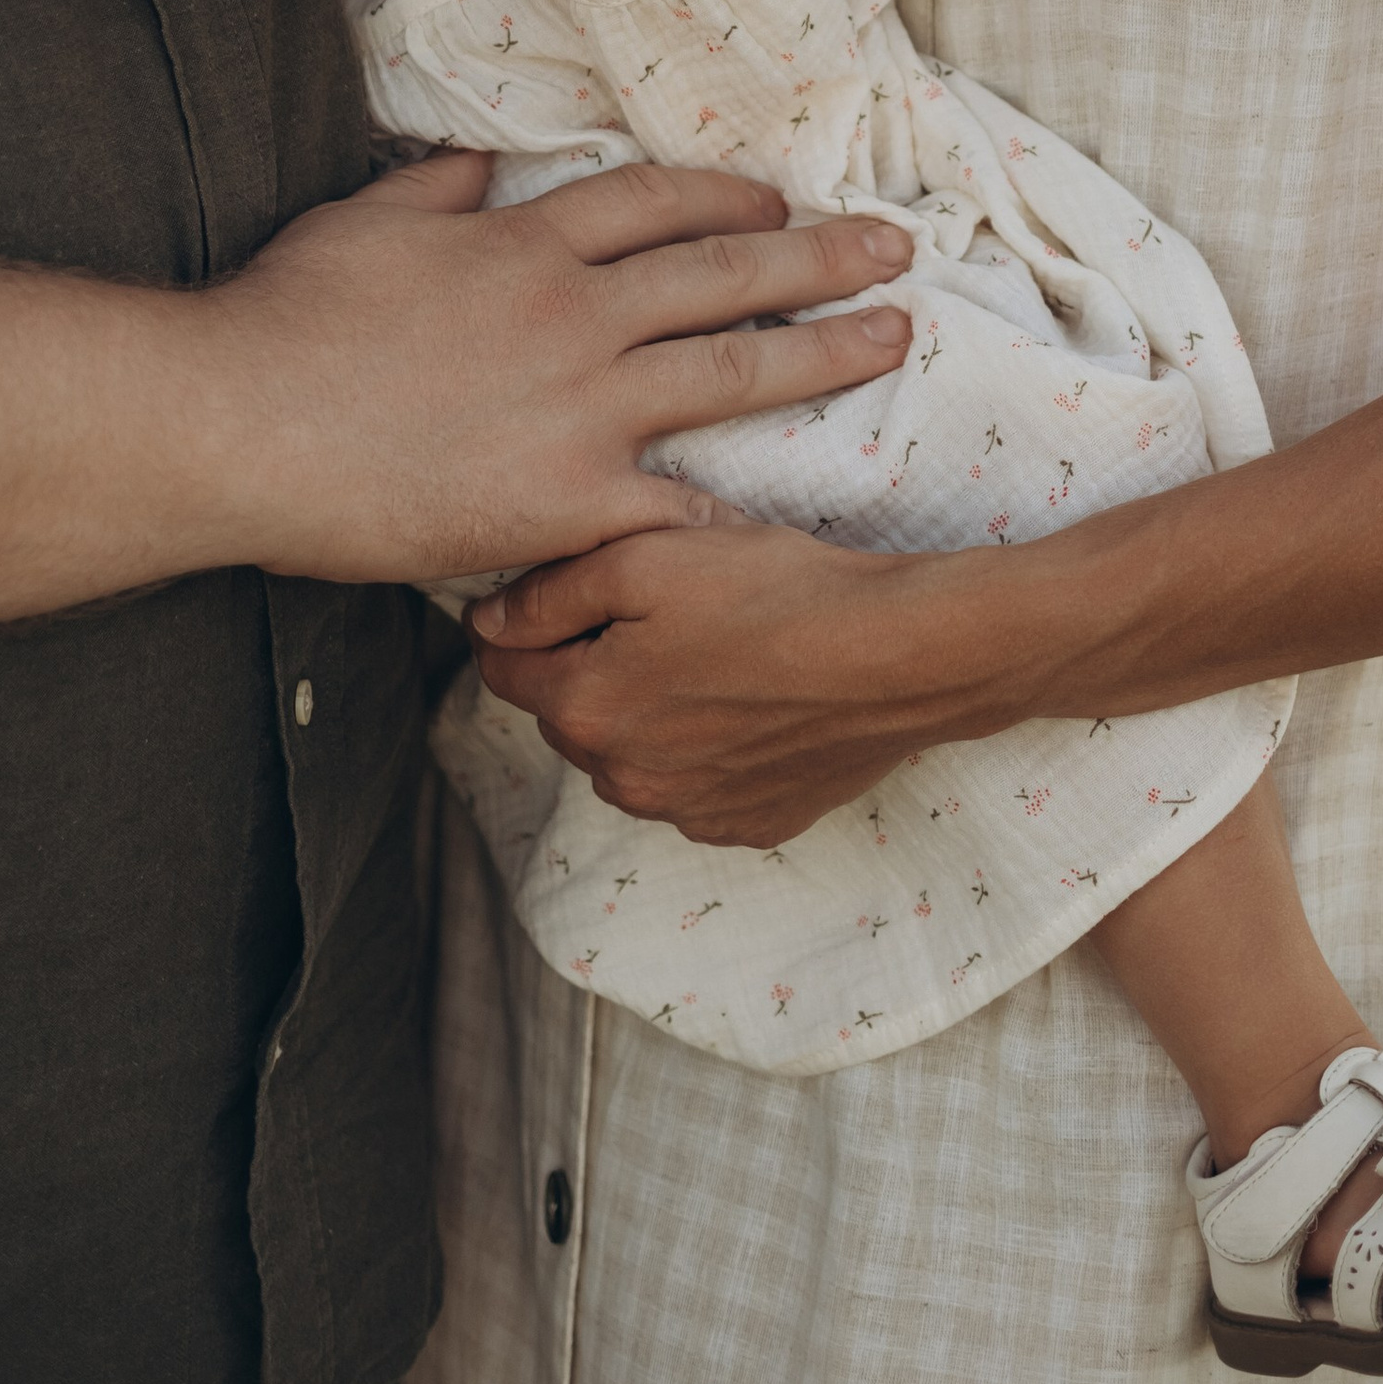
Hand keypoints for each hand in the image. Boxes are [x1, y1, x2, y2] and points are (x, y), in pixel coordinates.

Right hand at [202, 152, 916, 589]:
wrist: (238, 422)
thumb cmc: (283, 318)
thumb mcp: (363, 220)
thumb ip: (436, 190)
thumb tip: (479, 167)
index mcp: (525, 243)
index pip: (654, 202)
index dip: (724, 194)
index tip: (775, 195)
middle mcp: (573, 313)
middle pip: (723, 269)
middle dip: (819, 255)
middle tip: (893, 247)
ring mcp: (578, 407)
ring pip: (731, 369)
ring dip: (824, 351)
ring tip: (893, 338)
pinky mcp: (563, 500)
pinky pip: (673, 510)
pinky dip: (734, 517)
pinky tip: (792, 525)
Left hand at [468, 517, 988, 844]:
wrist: (896, 655)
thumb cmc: (773, 591)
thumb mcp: (645, 558)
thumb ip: (551, 594)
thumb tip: (486, 622)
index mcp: (586, 710)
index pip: (506, 668)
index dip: (522, 620)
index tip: (554, 589)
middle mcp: (625, 780)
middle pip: (570, 714)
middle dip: (587, 665)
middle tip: (649, 610)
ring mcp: (689, 813)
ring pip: (631, 754)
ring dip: (644, 711)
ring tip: (707, 651)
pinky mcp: (748, 825)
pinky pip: (695, 786)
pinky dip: (704, 748)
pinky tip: (747, 698)